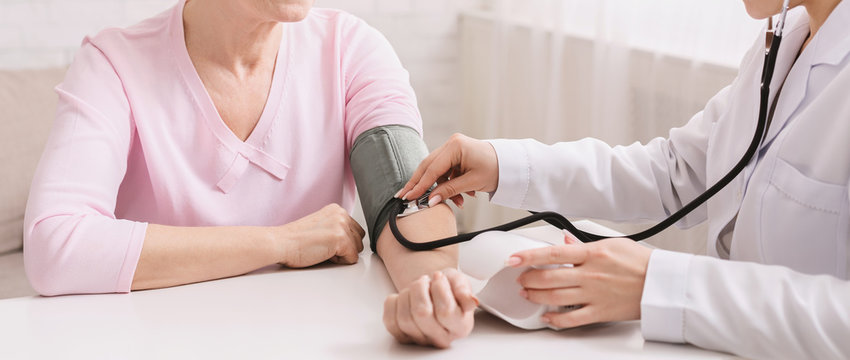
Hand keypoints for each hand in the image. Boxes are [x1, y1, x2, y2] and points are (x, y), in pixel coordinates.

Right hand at [277, 204, 364, 267]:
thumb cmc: (295, 240)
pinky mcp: (340, 239)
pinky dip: (339, 262)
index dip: (342, 242)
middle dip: (345, 248)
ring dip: (341, 255)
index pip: (355, 231)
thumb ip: (337, 228)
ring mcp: (341, 225)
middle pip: (359, 240)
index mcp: (336, 210)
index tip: (325, 242)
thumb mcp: (321, 226)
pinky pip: (352, 259)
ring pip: (357, 249)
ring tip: (322, 250)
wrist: (280, 243)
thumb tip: (353, 242)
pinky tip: (323, 254)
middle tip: (323, 247)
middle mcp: (341, 214)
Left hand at [383, 268, 477, 347]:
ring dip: (407, 294)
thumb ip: (465, 290)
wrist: (430, 291)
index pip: (445, 311)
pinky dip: (393, 303)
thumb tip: (471, 301)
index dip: (439, 289)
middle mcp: (441, 338)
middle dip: (420, 289)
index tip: (439, 278)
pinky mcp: (402, 337)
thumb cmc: (446, 288)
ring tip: (416, 289)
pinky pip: (390, 320)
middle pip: (422, 314)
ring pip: (405, 318)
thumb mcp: (458, 282)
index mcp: (461, 326)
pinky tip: (404, 298)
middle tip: (425, 281)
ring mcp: (421, 339)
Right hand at [396, 133, 497, 208]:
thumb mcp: (472, 183)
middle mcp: (452, 144)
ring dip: (443, 189)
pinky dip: (450, 185)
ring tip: (458, 201)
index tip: (409, 196)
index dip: (420, 185)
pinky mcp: (456, 155)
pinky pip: (446, 172)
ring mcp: (453, 149)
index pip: (432, 169)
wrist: (510, 165)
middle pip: (429, 167)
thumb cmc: (496, 170)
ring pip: (437, 172)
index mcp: (455, 146)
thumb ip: (449, 190)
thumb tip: (430, 200)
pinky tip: (463, 195)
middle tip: (406, 197)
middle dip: (420, 184)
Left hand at [508, 238, 651, 327]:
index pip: (551, 254)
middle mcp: (589, 275)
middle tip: (520, 279)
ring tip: (527, 294)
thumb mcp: (612, 243)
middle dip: (528, 279)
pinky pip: (571, 319)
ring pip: (555, 297)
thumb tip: (564, 241)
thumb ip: (583, 244)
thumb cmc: (641, 262)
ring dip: (536, 296)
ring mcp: (593, 295)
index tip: (513, 259)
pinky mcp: (600, 312)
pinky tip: (546, 316)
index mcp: (592, 254)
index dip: (528, 256)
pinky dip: (555, 320)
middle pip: (548, 278)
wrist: (662, 283)